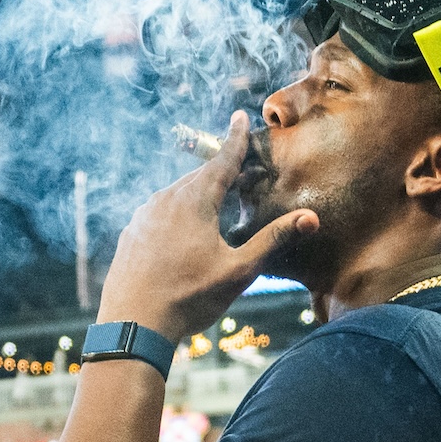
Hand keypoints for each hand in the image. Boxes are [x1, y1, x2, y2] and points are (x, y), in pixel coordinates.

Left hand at [93, 111, 319, 344]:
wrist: (133, 325)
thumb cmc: (189, 298)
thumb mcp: (239, 271)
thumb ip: (273, 240)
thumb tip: (310, 217)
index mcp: (194, 200)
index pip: (222, 160)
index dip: (236, 139)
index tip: (240, 116)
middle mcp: (165, 199)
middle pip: (199, 177)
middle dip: (220, 172)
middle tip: (239, 172)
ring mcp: (142, 216)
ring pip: (176, 195)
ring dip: (197, 195)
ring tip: (214, 207)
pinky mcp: (130, 234)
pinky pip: (158, 214)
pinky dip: (175, 214)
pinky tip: (181, 235)